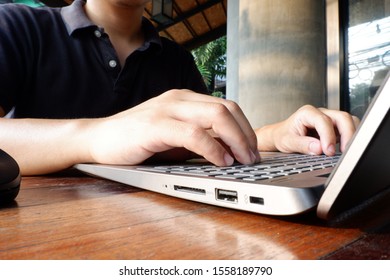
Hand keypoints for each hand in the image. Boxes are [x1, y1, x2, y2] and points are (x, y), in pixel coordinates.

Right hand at [85, 90, 259, 165]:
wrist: (98, 139)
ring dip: (236, 140)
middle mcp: (179, 99)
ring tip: (242, 160)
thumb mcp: (173, 137)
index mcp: (185, 100)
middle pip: (227, 108)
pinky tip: (221, 161)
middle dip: (246, 134)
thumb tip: (228, 150)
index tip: (251, 150)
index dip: (244, 128)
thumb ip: (198, 138)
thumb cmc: (136, 140)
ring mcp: (168, 109)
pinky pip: (194, 134)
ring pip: (216, 116)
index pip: (226, 107)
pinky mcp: (156, 125)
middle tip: (252, 157)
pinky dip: (213, 148)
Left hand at [255, 105, 359, 155]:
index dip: (328, 136)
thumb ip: (302, 145)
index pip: (324, 121)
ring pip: (348, 121)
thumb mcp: (287, 142)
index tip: (328, 151)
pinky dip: (349, 138)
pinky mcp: (333, 128)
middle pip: (342, 117)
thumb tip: (318, 148)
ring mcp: (328, 119)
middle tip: (344, 151)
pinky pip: (346, 129)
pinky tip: (343, 148)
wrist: (280, 136)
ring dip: (350, 135)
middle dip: (347, 134)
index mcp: (307, 113)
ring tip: (345, 151)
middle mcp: (320, 113)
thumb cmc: (283, 136)